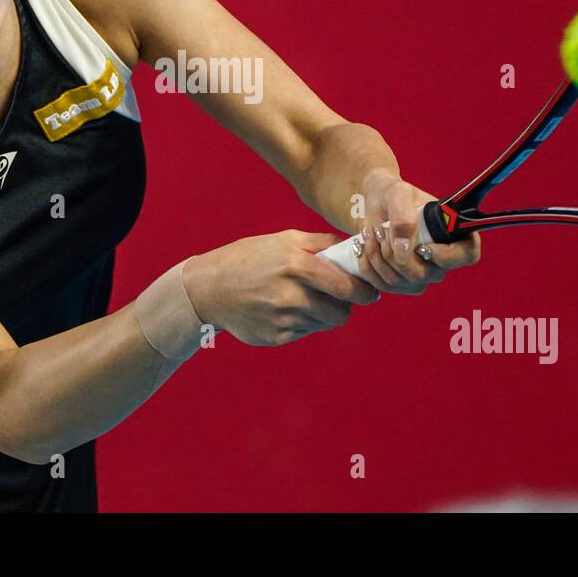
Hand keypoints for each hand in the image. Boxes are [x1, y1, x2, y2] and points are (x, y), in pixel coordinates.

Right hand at [182, 230, 381, 345]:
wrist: (207, 289)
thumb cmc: (247, 258)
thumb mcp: (283, 239)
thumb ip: (320, 243)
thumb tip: (352, 248)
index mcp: (297, 266)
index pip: (347, 287)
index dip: (365, 292)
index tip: (370, 291)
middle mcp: (292, 296)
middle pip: (341, 313)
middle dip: (345, 305)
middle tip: (338, 296)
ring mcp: (284, 320)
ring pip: (324, 324)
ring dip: (324, 313)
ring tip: (307, 299)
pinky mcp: (276, 337)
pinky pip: (305, 332)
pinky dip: (303, 322)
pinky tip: (285, 309)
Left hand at [356, 169, 481, 294]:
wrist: (372, 205)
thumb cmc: (392, 195)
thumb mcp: (397, 194)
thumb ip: (404, 217)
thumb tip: (404, 249)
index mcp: (454, 234)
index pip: (467, 255)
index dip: (448, 257)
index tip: (423, 247)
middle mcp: (442, 260)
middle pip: (424, 274)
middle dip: (395, 253)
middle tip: (382, 228)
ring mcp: (422, 275)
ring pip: (400, 281)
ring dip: (378, 256)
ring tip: (371, 232)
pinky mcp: (401, 284)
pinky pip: (383, 285)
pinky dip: (368, 266)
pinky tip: (365, 246)